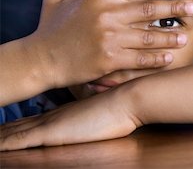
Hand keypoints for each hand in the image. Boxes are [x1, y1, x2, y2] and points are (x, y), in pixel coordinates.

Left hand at [0, 86, 140, 150]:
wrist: (128, 99)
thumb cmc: (124, 105)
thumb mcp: (107, 108)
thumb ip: (97, 111)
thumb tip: (99, 115)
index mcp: (65, 112)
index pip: (34, 119)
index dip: (16, 124)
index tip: (4, 127)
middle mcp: (53, 116)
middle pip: (19, 124)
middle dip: (3, 130)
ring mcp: (50, 124)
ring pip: (13, 132)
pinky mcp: (50, 133)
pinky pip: (17, 141)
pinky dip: (3, 145)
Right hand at [28, 0, 192, 87]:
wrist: (41, 60)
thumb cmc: (50, 28)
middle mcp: (106, 16)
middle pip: (147, 9)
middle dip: (173, 7)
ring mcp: (110, 39)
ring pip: (148, 36)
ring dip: (169, 36)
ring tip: (186, 35)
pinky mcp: (110, 60)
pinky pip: (139, 59)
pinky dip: (156, 59)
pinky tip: (170, 58)